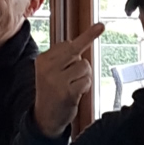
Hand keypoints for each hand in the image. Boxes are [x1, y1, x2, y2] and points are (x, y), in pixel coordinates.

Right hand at [33, 21, 104, 137]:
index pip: (67, 44)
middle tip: (90, 45)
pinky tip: (76, 94)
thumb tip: (98, 28)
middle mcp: (47, 68)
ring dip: (85, 76)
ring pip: (84, 66)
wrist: (45, 118)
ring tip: (73, 86)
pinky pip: (87, 81)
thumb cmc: (53, 90)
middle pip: (76, 51)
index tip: (100, 26)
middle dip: (82, 55)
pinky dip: (86, 87)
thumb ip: (66, 54)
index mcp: (42, 60)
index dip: (80, 44)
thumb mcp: (51, 70)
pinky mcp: (67, 93)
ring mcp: (56, 80)